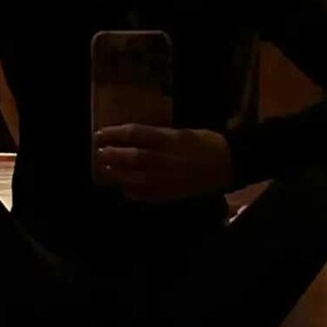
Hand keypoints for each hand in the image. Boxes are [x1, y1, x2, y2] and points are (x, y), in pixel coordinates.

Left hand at [94, 124, 232, 201]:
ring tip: (106, 168)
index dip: (113, 134)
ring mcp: (165, 178)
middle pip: (129, 156)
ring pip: (133, 177)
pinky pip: (145, 194)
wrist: (227, 163)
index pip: (133, 134)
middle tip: (99, 151)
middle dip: (111, 154)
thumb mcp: (181, 132)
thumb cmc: (206, 142)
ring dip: (116, 173)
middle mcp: (163, 159)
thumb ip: (158, 136)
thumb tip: (134, 137)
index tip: (100, 133)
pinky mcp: (169, 193)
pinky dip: (132, 191)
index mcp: (167, 140)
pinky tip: (125, 187)